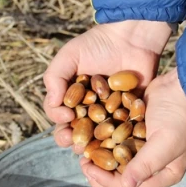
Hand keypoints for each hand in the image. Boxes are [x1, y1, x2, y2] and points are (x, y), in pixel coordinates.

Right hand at [43, 20, 171, 150]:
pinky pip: (124, 131)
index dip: (59, 120)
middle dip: (74, 139)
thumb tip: (53, 104)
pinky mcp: (130, 115)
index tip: (67, 116)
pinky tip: (117, 142)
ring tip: (93, 148)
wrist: (131, 37)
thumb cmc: (98, 44)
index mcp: (71, 97)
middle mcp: (89, 109)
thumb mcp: (69, 55)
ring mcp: (110, 114)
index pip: (59, 114)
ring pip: (99, 136)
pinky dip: (120, 139)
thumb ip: (55, 77)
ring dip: (95, 146)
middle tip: (76, 143)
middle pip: (77, 130)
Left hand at [80, 68, 185, 186]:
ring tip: (83, 153)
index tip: (88, 170)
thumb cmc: (178, 116)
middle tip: (83, 163)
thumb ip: (145, 164)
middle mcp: (154, 166)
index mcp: (165, 174)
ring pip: (116, 163)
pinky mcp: (136, 134)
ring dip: (99, 160)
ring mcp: (144, 149)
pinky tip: (90, 139)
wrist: (182, 85)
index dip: (107, 183)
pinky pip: (117, 145)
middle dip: (100, 174)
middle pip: (121, 179)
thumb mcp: (165, 142)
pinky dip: (103, 144)